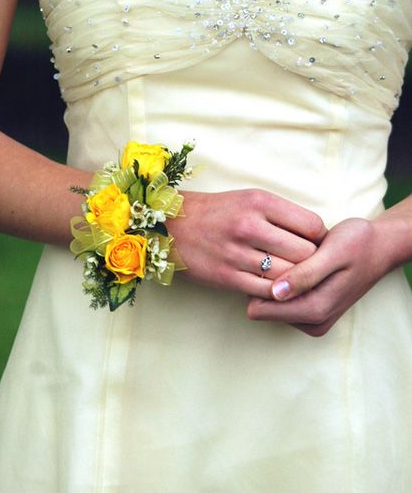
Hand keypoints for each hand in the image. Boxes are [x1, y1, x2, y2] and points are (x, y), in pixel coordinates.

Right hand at [167, 188, 326, 297]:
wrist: (172, 226)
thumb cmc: (218, 212)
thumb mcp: (250, 199)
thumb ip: (283, 214)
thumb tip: (318, 237)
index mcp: (260, 202)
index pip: (312, 225)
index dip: (320, 239)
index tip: (316, 245)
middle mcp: (249, 226)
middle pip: (304, 253)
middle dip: (311, 262)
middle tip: (308, 266)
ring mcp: (237, 253)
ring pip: (287, 275)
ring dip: (295, 281)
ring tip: (293, 279)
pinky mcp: (226, 276)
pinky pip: (265, 291)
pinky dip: (275, 293)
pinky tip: (275, 288)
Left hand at [247, 217, 392, 335]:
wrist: (380, 248)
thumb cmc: (358, 243)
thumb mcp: (333, 252)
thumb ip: (305, 274)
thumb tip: (276, 292)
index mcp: (315, 309)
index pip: (259, 307)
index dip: (257, 282)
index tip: (268, 258)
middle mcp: (312, 321)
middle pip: (261, 308)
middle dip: (266, 282)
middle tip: (282, 254)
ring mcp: (312, 320)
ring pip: (268, 305)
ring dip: (275, 282)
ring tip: (295, 260)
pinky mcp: (311, 314)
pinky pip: (280, 302)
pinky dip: (284, 284)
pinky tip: (298, 267)